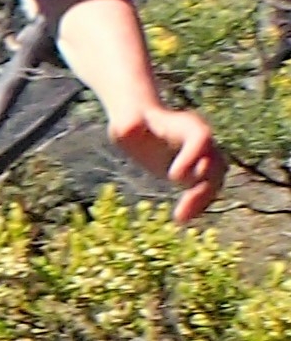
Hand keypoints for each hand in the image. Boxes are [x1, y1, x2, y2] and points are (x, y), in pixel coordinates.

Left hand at [113, 97, 225, 224]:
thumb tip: (129, 130)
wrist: (140, 125)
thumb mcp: (126, 122)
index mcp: (187, 125)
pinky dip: (198, 203)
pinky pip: (206, 188)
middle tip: (181, 212)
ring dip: (203, 200)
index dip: (193, 156)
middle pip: (214, 163)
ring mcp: (203, 157)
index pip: (200, 138)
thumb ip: (129, 125)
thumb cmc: (132, 122)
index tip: (173, 178)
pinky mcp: (197, 172)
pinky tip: (182, 219)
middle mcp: (201, 142)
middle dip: (202, 188)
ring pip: (215, 179)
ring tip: (181, 219)